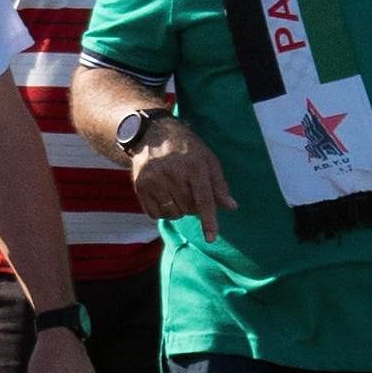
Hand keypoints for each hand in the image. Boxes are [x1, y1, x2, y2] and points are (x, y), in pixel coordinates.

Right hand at [125, 121, 237, 236]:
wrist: (152, 133)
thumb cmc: (187, 149)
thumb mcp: (208, 160)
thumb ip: (219, 185)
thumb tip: (232, 207)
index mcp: (194, 166)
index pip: (203, 200)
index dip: (208, 221)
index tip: (211, 238)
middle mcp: (172, 173)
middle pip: (188, 209)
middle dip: (193, 207)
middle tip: (190, 192)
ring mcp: (154, 180)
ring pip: (172, 214)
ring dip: (178, 210)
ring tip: (177, 194)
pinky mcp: (140, 186)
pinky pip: (154, 214)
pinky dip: (162, 211)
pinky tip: (164, 196)